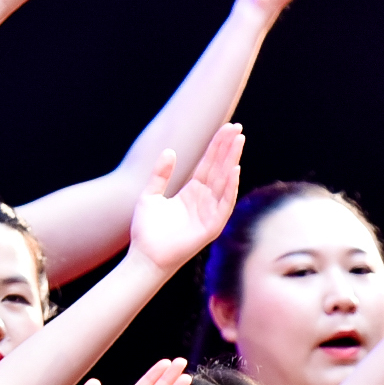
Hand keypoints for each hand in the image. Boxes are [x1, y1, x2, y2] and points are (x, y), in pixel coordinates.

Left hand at [127, 124, 244, 272]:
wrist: (145, 257)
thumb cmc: (146, 231)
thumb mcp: (150, 196)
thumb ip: (160, 174)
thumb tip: (170, 150)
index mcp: (192, 192)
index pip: (209, 164)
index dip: (217, 146)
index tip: (227, 127)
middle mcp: (204, 200)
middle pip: (219, 168)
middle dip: (229, 148)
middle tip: (238, 127)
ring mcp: (209, 213)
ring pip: (224, 182)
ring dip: (232, 162)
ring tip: (238, 142)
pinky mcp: (212, 227)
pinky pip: (224, 205)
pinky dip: (230, 188)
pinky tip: (234, 170)